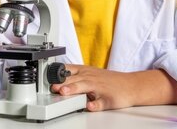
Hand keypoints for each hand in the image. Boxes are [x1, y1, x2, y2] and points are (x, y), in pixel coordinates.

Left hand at [51, 65, 176, 111]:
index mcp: (85, 72)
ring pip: (85, 88)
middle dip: (63, 83)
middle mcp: (91, 78)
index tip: (46, 77)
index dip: (57, 73)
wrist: (131, 85)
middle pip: (74, 79)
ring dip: (75, 89)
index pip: (68, 70)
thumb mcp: (90, 73)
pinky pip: (101, 102)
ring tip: (65, 93)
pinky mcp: (108, 99)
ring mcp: (100, 88)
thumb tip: (54, 79)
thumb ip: (73, 75)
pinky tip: (90, 106)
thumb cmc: (108, 80)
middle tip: (53, 87)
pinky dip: (95, 104)